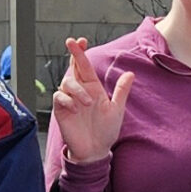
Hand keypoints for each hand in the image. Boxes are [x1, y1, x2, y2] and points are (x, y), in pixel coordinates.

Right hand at [51, 37, 132, 163]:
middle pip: (73, 68)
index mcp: (93, 88)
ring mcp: (69, 100)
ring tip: (87, 103)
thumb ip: (121, 91)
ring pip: (67, 82)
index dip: (81, 53)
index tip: (80, 41)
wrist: (95, 150)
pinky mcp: (61, 110)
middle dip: (73, 55)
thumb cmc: (105, 130)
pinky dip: (67, 100)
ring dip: (77, 89)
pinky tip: (75, 108)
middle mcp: (80, 91)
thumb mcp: (116, 110)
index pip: (85, 66)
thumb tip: (130, 74)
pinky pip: (59, 98)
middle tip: (72, 43)